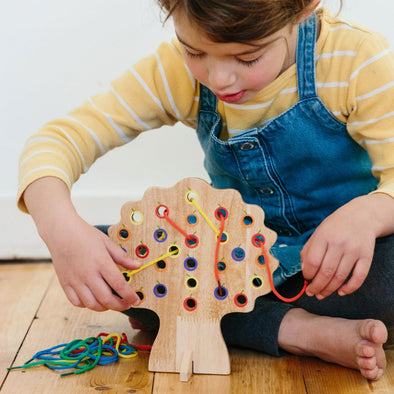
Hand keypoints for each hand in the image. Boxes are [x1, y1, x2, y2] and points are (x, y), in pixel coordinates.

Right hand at [23, 177, 140, 311]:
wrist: (61, 231)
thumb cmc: (85, 235)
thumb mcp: (107, 242)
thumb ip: (122, 257)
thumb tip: (137, 266)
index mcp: (101, 262)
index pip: (119, 285)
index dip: (130, 296)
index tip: (137, 300)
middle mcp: (88, 274)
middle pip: (106, 299)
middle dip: (120, 306)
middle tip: (127, 304)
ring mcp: (75, 280)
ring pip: (91, 304)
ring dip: (105, 308)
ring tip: (112, 303)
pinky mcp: (65, 283)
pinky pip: (76, 302)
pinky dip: (87, 305)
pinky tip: (94, 300)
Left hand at [300, 194, 393, 298]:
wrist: (362, 216)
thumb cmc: (335, 226)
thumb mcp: (318, 233)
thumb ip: (308, 250)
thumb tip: (304, 271)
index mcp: (324, 236)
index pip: (313, 261)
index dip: (308, 274)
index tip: (306, 278)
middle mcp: (339, 243)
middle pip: (326, 272)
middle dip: (316, 286)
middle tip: (312, 293)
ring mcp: (354, 250)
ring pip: (340, 277)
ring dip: (329, 290)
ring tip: (322, 294)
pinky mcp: (366, 256)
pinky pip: (359, 277)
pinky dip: (350, 288)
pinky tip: (341, 292)